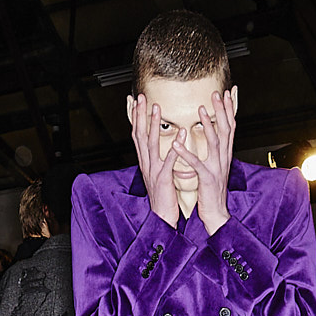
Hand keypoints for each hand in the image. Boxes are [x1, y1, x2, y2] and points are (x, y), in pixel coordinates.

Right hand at [131, 93, 181, 226]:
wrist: (162, 217)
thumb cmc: (163, 196)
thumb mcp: (158, 173)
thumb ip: (158, 158)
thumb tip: (159, 145)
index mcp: (145, 162)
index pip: (138, 135)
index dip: (136, 118)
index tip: (136, 102)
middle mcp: (146, 164)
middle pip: (139, 135)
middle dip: (140, 115)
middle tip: (142, 98)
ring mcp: (153, 171)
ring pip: (151, 144)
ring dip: (153, 125)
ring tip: (157, 109)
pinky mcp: (163, 179)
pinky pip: (168, 162)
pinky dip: (173, 148)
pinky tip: (180, 136)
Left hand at [172, 90, 235, 235]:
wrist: (216, 213)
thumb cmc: (211, 191)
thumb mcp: (215, 167)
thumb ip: (215, 152)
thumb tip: (214, 136)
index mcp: (224, 155)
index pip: (229, 128)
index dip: (228, 110)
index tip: (227, 94)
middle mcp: (224, 159)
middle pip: (226, 130)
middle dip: (222, 110)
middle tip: (217, 93)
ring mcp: (217, 168)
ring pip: (215, 143)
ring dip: (208, 125)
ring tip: (200, 110)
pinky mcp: (207, 179)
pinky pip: (197, 164)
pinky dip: (187, 154)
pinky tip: (178, 144)